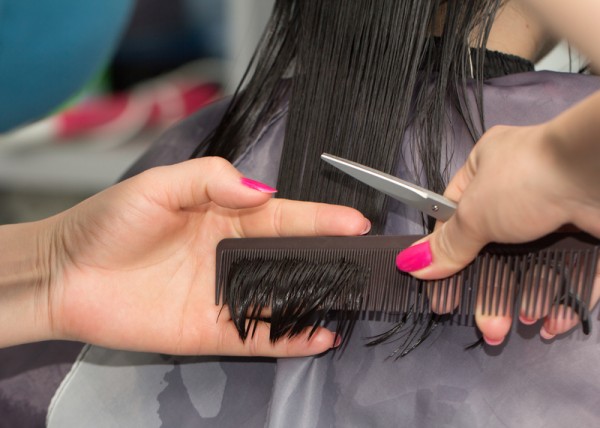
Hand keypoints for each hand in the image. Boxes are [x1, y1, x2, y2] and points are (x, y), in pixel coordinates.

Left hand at [39, 157, 369, 355]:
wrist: (66, 275)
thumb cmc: (108, 223)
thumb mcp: (159, 185)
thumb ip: (210, 180)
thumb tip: (261, 191)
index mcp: (226, 216)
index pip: (284, 217)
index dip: (320, 219)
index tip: (355, 222)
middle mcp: (233, 256)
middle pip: (292, 258)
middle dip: (330, 259)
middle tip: (366, 262)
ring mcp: (225, 295)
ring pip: (282, 298)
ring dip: (317, 299)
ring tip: (353, 299)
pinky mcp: (211, 331)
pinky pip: (258, 337)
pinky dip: (290, 339)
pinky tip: (319, 336)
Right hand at [395, 123, 599, 344]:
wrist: (599, 174)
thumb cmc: (524, 183)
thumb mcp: (474, 214)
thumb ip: (447, 245)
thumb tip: (410, 265)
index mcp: (488, 168)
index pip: (457, 216)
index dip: (447, 256)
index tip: (440, 292)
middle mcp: (523, 188)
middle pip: (497, 249)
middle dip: (491, 290)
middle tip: (486, 325)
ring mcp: (561, 210)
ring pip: (536, 263)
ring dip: (527, 298)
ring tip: (524, 323)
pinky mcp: (592, 232)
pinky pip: (573, 270)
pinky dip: (563, 297)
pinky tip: (553, 320)